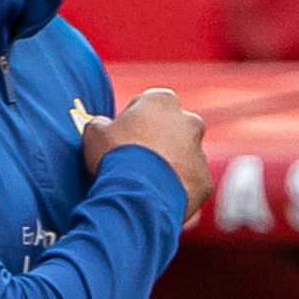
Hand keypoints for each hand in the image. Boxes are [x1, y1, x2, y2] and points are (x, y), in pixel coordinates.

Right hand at [80, 88, 208, 193]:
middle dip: (159, 141)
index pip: (148, 105)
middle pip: (173, 129)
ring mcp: (200, 152)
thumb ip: (101, 123)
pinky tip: (157, 198)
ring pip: (184, 157)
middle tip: (137, 161)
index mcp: (163, 100)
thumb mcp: (94, 132)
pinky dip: (178, 189)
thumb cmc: (114, 157)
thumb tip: (102, 126)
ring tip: (146, 184)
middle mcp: (189, 121)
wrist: (138, 195)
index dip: (133, 121)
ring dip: (169, 166)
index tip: (121, 138)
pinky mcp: (204, 181)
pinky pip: (190, 184)